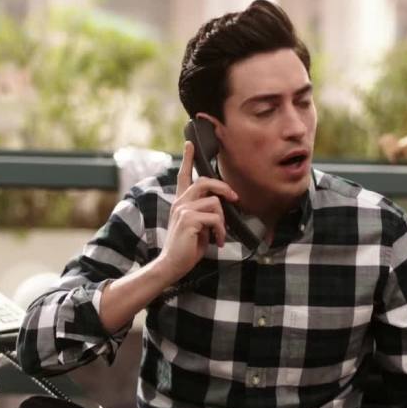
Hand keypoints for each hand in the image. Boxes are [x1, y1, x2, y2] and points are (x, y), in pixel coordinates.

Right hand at [154, 140, 237, 282]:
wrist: (172, 264)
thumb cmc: (186, 248)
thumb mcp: (198, 227)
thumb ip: (205, 213)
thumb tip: (220, 206)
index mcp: (181, 203)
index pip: (183, 176)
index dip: (187, 159)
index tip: (190, 143)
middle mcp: (180, 203)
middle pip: (205, 182)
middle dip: (223, 187)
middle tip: (234, 198)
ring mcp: (183, 210)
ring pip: (214, 203)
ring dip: (223, 221)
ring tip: (220, 235)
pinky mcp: (188, 219)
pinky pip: (215, 218)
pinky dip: (220, 231)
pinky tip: (217, 242)